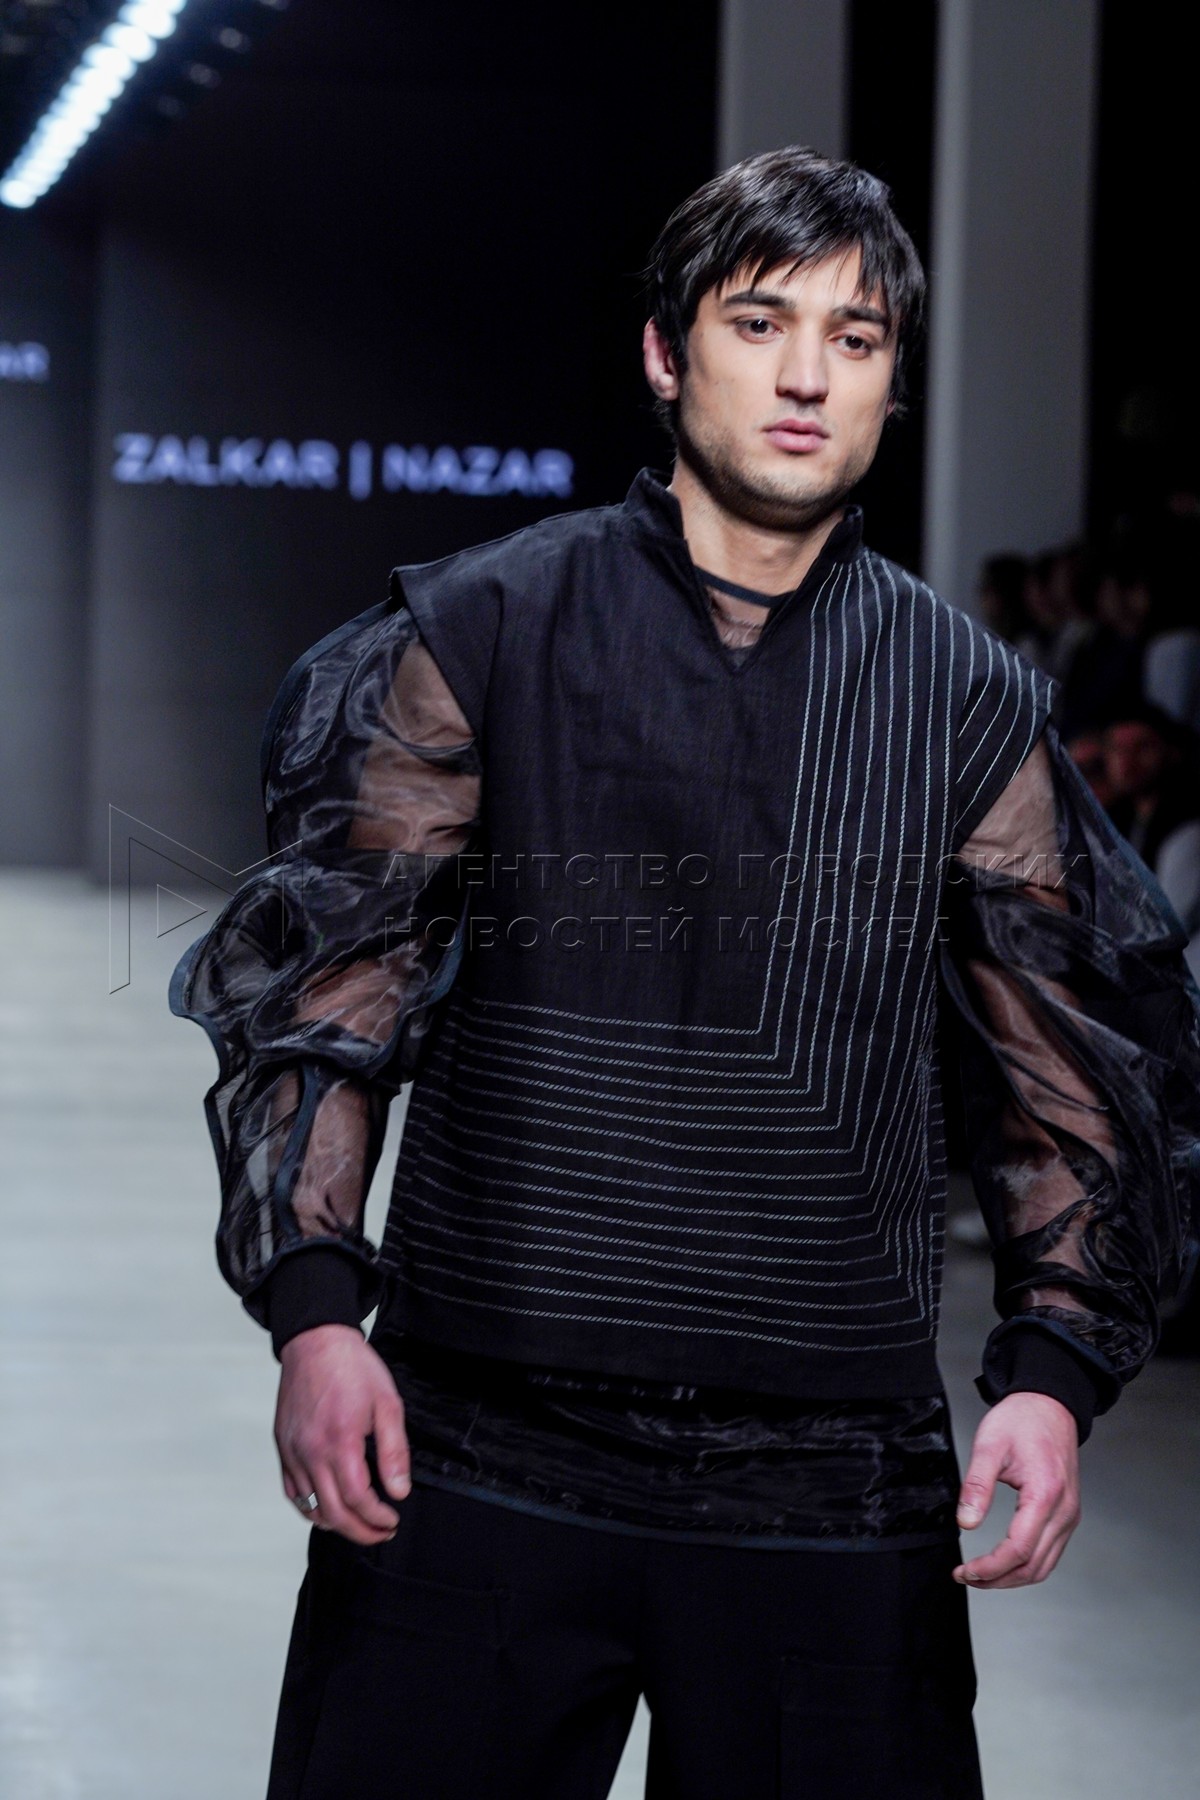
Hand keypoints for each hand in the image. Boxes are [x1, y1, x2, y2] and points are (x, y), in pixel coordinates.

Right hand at [275, 1324, 410, 1544]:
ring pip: (309, 1508)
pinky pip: (292, 1491)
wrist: (316, 1341)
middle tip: (381, 1531)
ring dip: (335, 1524)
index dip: (377, 1519)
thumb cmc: (353, 1368)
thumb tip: (398, 1491)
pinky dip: (310, 1508)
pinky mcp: (283, 1447)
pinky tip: (328, 1506)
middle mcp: (310, 1452)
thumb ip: (394, 1451)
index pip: (357, 1500)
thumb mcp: (387, 1404)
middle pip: (333, 1514)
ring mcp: (292, 1452)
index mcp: (340, 1442)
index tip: (392, 1520)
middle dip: (360, 1531)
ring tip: (358, 1522)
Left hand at [953, 1391, 1080, 1588]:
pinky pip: (1050, 1552)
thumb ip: (976, 1485)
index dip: (990, 1568)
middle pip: (1033, 1566)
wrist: (1049, 1405)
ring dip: (1012, 1577)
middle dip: (997, 1579)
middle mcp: (1065, 1511)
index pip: (1019, 1550)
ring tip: (981, 1575)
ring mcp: (1070, 1515)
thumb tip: (966, 1523)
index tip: (964, 1572)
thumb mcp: (989, 1445)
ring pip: (1044, 1566)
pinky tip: (1004, 1562)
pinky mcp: (1068, 1515)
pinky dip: (1026, 1565)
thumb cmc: (1021, 1420)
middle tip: (966, 1577)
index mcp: (1045, 1494)